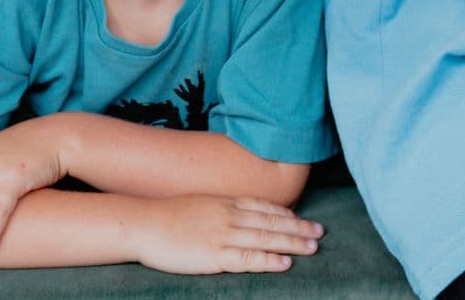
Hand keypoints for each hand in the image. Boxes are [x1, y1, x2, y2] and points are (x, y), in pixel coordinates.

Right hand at [134, 195, 323, 274]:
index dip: (287, 213)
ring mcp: (224, 235)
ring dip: (292, 242)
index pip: (265, 207)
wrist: (144, 223)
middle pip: (272, 221)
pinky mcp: (214, 255)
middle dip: (298, 227)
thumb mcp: (202, 203)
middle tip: (320, 232)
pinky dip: (268, 261)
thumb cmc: (169, 214)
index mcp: (227, 202)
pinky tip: (285, 263)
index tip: (303, 219)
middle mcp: (230, 215)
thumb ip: (223, 208)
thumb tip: (241, 214)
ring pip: (266, 239)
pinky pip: (248, 259)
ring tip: (312, 247)